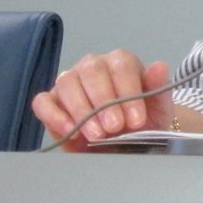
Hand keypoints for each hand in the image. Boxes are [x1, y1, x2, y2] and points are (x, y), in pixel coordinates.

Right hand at [31, 50, 172, 151]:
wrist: (127, 141)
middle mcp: (93, 66)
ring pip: (67, 84)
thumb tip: (159, 66)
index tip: (136, 120)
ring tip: (97, 135)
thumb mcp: (157, 107)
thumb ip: (159, 87)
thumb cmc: (142, 119)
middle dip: (104, 102)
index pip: (122, 66)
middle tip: (115, 128)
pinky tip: (71, 132)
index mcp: (121, 62)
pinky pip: (43, 102)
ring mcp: (70, 81)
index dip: (129, 93)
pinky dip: (54, 116)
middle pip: (92, 70)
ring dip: (82, 111)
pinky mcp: (51, 101)